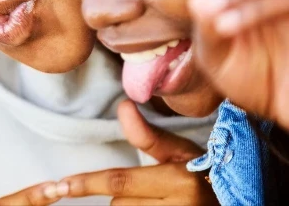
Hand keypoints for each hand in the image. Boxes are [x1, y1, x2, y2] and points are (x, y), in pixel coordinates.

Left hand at [0, 102, 213, 204]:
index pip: (120, 182)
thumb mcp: (181, 152)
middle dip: (122, 196)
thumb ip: (148, 136)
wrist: (241, 202)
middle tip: (145, 190)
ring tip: (153, 201)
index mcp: (178, 181)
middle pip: (120, 204)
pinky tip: (147, 204)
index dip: (87, 184)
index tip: (59, 186)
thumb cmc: (208, 175)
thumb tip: (123, 106)